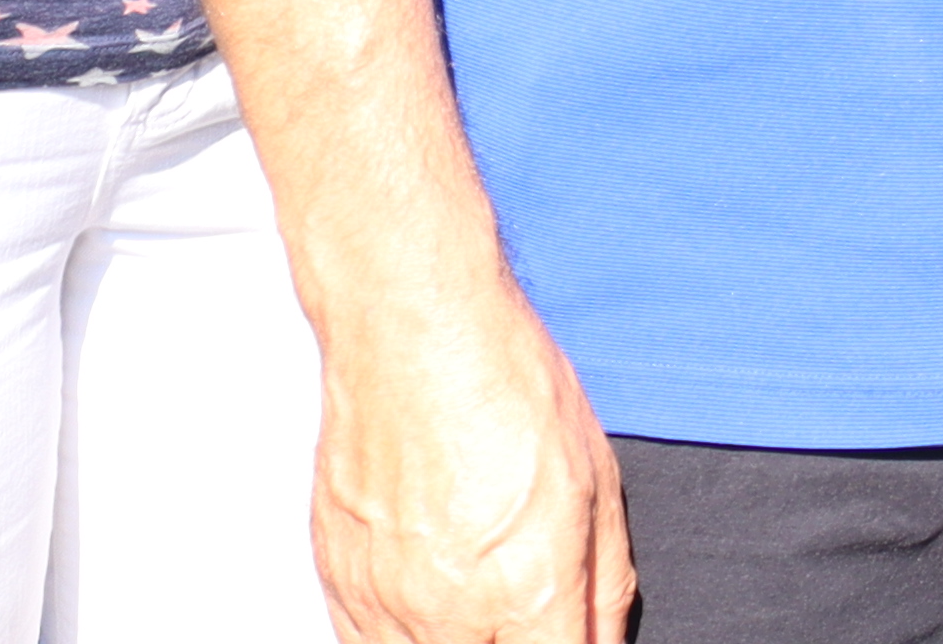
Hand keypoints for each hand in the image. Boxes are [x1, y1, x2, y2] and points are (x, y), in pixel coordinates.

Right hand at [310, 274, 631, 643]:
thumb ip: (605, 582)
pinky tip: (426, 594)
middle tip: (518, 608)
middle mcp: (450, 611)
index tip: (565, 630)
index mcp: (527, 590)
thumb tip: (605, 638)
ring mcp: (384, 601)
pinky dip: (400, 633)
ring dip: (457, 639)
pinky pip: (363, 643)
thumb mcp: (596, 481)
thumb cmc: (504, 384)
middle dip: (509, 641)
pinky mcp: (337, 580)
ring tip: (474, 593)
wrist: (413, 330)